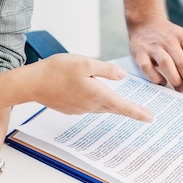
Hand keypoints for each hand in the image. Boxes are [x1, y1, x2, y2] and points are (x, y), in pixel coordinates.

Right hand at [26, 53, 152, 121]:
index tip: (150, 118)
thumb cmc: (56, 70)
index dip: (138, 113)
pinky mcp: (72, 108)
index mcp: (98, 94)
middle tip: (145, 114)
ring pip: (102, 106)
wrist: (32, 83)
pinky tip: (93, 93)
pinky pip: (89, 105)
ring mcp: (81, 109)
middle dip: (130, 111)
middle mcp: (91, 105)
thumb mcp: (85, 63)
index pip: (123, 107)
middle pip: (115, 108)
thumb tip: (122, 76)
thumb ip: (106, 70)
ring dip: (112, 104)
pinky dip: (97, 101)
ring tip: (122, 103)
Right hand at [127, 18, 182, 100]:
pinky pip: (147, 68)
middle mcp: (169, 41)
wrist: (145, 24)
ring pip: (167, 64)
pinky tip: (163, 83)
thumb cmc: (170, 37)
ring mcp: (154, 47)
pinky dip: (156, 78)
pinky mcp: (140, 54)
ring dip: (176, 80)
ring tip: (181, 89)